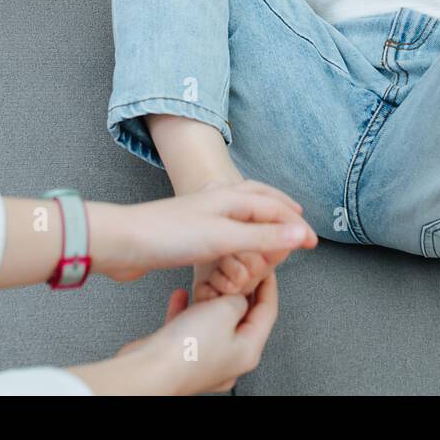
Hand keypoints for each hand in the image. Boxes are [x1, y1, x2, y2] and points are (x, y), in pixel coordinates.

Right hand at [69, 273, 278, 394]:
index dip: (268, 285)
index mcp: (248, 351)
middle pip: (243, 319)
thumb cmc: (188, 348)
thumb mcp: (225, 310)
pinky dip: (187, 311)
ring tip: (207, 284)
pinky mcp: (182, 359)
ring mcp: (206, 361)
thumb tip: (238, 297)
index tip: (266, 267)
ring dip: (211, 302)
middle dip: (238, 293)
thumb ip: (238, 298)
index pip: (268, 311)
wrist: (150, 371)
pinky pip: (190, 330)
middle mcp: (230, 360)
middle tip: (237, 271)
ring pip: (215, 324)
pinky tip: (180, 296)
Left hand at [183, 178, 302, 302]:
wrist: (126, 239)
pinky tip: (240, 232)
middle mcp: (222, 198)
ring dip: (266, 211)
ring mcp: (206, 209)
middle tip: (300, 221)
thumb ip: (263, 237)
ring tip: (277, 222)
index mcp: (232, 197)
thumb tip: (301, 235)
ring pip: (245, 204)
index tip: (313, 243)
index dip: (297, 226)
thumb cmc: (171, 236)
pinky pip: (230, 216)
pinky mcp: (195, 222)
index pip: (275, 208)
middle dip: (283, 208)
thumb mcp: (224, 238)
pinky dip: (246, 221)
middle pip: (262, 196)